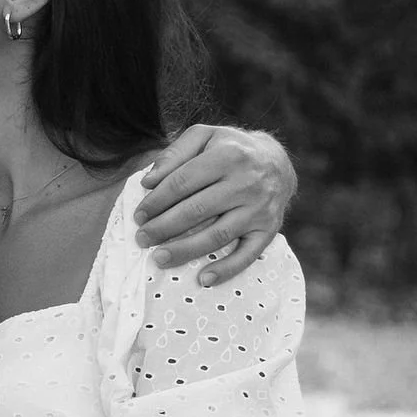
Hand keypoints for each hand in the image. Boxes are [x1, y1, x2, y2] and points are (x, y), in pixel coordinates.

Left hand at [135, 124, 295, 282]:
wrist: (277, 162)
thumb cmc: (230, 149)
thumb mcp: (205, 137)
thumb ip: (174, 153)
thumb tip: (148, 182)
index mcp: (228, 155)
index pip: (183, 181)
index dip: (157, 201)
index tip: (139, 216)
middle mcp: (246, 182)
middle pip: (197, 210)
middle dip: (164, 227)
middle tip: (142, 239)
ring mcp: (259, 208)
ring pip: (217, 235)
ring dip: (186, 250)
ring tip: (159, 259)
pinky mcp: (269, 229)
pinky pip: (248, 255)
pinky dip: (227, 270)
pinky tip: (204, 279)